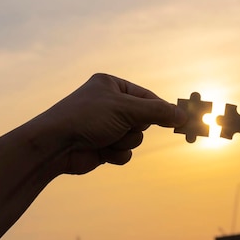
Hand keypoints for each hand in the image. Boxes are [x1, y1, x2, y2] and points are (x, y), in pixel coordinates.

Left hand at [40, 73, 184, 174]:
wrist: (55, 145)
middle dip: (136, 126)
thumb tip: (183, 115)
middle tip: (128, 126)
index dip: (162, 109)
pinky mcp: (103, 146)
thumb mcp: (126, 109)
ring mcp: (106, 126)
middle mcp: (109, 104)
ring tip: (105, 137)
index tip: (183, 118)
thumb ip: (157, 112)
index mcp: (112, 86)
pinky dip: (117, 153)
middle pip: (144, 119)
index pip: (147, 96)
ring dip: (124, 140)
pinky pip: (125, 152)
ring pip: (136, 137)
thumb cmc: (85, 118)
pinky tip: (100, 150)